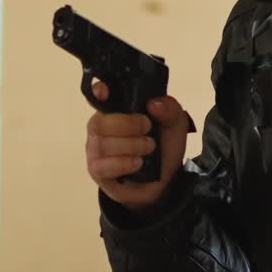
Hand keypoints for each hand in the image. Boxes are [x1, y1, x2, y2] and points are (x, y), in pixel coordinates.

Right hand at [85, 82, 189, 210]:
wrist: (164, 180)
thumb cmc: (162, 147)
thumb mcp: (175, 125)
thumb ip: (170, 109)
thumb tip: (154, 104)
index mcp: (116, 109)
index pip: (98, 96)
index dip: (98, 92)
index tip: (105, 92)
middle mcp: (101, 127)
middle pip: (99, 122)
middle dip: (127, 125)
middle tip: (148, 130)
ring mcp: (96, 149)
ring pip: (101, 144)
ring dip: (129, 146)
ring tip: (148, 148)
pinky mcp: (97, 170)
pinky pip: (101, 165)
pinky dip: (122, 163)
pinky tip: (137, 163)